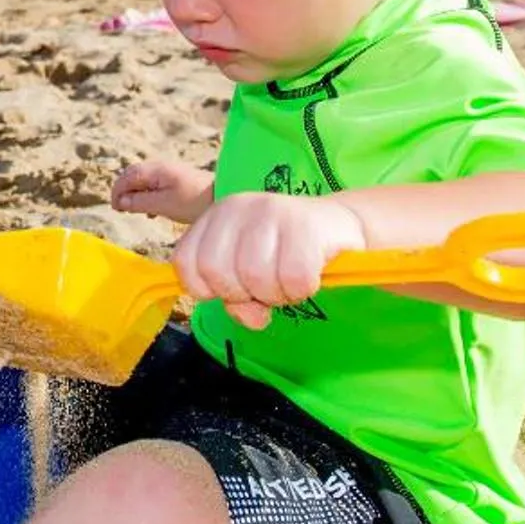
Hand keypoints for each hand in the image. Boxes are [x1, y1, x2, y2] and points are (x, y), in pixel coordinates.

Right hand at [111, 159, 212, 225]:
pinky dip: (148, 195)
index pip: (127, 177)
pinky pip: (154, 184)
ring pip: (144, 180)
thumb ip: (139, 202)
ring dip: (136, 194)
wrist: (223, 196)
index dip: (117, 192)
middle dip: (124, 191)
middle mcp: (160, 167)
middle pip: (133, 175)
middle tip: (122, 209)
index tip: (116, 209)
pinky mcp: (177, 179)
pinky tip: (152, 210)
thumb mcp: (163, 205)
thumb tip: (121, 202)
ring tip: (136, 211)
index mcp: (155, 170)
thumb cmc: (193, 201)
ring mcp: (169, 172)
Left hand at [172, 192, 369, 328]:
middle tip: (267, 287)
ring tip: (288, 282)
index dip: (207, 290)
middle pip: (218, 272)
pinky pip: (293, 278)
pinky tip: (309, 277)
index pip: (185, 262)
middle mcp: (236, 208)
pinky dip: (301, 289)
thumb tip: (250, 316)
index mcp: (215, 217)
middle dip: (243, 294)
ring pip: (255, 277)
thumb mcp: (249, 276)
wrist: (339, 227)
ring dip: (276, 294)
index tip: (234, 290)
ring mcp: (270, 211)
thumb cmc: (285, 255)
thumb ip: (236, 299)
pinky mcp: (305, 225)